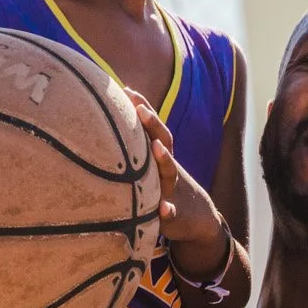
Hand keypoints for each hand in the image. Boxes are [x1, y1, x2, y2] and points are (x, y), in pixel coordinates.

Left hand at [128, 93, 226, 278]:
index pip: (152, 127)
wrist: (198, 218)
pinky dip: (169, 211)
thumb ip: (137, 148)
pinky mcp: (174, 214)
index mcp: (161, 156)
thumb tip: (109, 126)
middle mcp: (168, 168)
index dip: (142, 107)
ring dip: (164, 160)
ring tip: (157, 147)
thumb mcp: (153, 168)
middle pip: (164, 142)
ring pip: (170, 173)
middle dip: (153, 125)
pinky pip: (172, 213)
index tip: (126, 89)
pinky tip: (165, 210)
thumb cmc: (166, 188)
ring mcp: (173, 189)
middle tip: (141, 109)